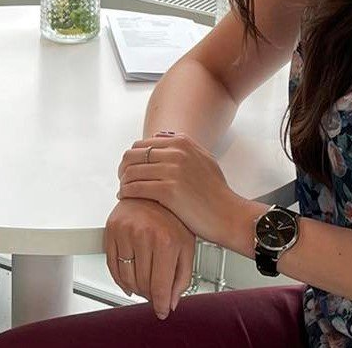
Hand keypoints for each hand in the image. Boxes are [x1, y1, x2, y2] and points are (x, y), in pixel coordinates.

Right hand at [104, 198, 194, 319]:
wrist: (154, 190)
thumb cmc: (173, 217)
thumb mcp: (187, 246)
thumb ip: (182, 277)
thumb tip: (171, 303)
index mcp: (166, 241)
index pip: (159, 286)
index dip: (161, 304)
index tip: (162, 311)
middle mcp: (143, 236)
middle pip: (142, 284)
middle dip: (150, 295)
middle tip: (156, 295)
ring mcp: (125, 232)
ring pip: (126, 277)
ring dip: (136, 288)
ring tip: (145, 286)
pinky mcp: (111, 229)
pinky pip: (111, 265)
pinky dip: (120, 278)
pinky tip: (130, 281)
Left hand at [117, 133, 249, 247]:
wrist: (228, 215)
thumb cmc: (216, 191)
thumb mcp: (203, 159)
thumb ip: (182, 145)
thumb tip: (159, 136)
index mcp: (182, 142)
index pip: (142, 144)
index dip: (131, 157)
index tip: (129, 169)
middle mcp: (177, 152)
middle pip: (133, 155)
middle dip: (123, 168)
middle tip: (123, 180)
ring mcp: (172, 171)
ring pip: (132, 172)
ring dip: (123, 182)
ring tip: (123, 191)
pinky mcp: (168, 190)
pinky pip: (135, 188)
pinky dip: (126, 193)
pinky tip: (125, 199)